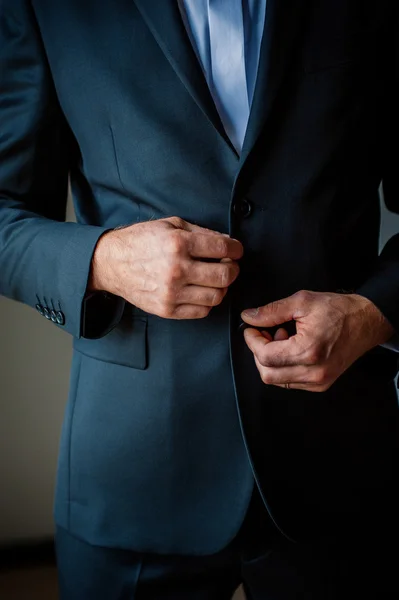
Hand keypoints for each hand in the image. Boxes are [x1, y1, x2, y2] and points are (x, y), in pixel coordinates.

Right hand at [88, 217, 242, 318]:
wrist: (111, 263)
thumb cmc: (141, 241)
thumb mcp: (170, 225)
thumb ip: (201, 232)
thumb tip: (227, 242)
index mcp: (179, 244)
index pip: (223, 248)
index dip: (236, 249)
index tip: (236, 250)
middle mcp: (177, 269)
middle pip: (225, 275)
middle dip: (233, 269)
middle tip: (228, 265)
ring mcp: (172, 293)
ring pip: (217, 296)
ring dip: (222, 287)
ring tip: (214, 279)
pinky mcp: (167, 309)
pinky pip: (202, 311)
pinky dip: (208, 302)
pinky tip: (201, 291)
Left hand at [241, 290, 394, 391]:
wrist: (366, 321)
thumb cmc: (340, 311)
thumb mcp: (302, 302)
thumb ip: (271, 311)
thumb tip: (249, 317)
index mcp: (308, 351)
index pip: (265, 356)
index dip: (252, 341)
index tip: (251, 329)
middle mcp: (314, 372)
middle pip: (267, 373)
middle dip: (259, 352)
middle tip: (265, 334)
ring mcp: (318, 381)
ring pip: (277, 380)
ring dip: (271, 360)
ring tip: (283, 339)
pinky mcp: (321, 384)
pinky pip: (290, 382)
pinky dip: (283, 367)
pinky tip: (292, 349)